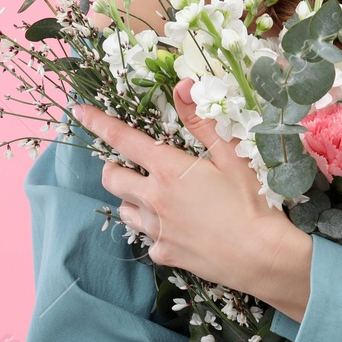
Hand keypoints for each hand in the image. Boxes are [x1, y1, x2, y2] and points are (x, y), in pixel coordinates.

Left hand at [70, 79, 311, 304]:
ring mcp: (157, 230)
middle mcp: (154, 199)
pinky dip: (155, 231)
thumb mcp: (232, 155)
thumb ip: (202, 121)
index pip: (123, 139)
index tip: (79, 112)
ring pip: (124, 210)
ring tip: (153, 196)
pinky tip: (176, 228)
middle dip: (113, 167)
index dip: (98, 123)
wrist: (263, 256)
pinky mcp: (165, 254)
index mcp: (169, 169)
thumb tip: (181, 86)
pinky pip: (147, 239)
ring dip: (131, 199)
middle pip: (111, 179)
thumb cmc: (252, 201)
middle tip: (130, 165)